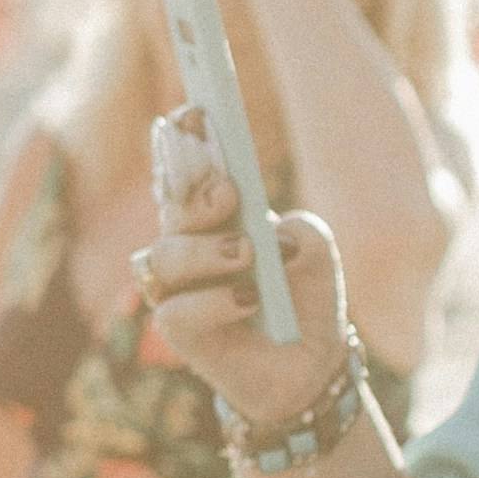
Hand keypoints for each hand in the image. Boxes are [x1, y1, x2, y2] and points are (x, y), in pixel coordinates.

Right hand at [137, 137, 350, 435]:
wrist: (308, 364)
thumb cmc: (302, 296)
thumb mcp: (315, 251)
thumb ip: (299, 229)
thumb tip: (272, 235)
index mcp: (211, 216)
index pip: (182, 169)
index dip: (181, 138)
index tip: (196, 112)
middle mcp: (185, 246)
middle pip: (168, 207)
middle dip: (192, 194)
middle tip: (229, 192)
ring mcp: (176, 289)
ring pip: (163, 256)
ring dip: (206, 251)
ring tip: (247, 253)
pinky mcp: (178, 332)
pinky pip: (177, 311)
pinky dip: (215, 301)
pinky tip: (248, 298)